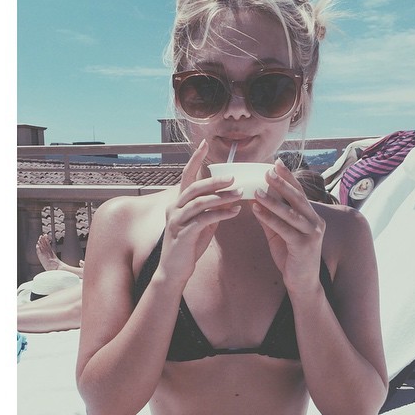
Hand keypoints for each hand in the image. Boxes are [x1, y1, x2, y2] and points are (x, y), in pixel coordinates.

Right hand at [160, 139, 242, 282]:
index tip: (204, 143)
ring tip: (240, 194)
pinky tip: (235, 212)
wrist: (174, 271)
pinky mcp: (183, 235)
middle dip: (215, 181)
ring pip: (199, 202)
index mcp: (178, 202)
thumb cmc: (189, 246)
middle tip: (234, 177)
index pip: (186, 175)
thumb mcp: (201, 223)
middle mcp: (174, 208)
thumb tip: (228, 196)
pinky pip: (203, 220)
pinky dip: (221, 214)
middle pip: (195, 187)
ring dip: (221, 197)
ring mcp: (176, 221)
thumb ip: (210, 208)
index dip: (195, 159)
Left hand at [252, 159, 325, 290]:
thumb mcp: (279, 234)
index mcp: (312, 217)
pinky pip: (284, 229)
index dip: (289, 177)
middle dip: (282, 183)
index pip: (299, 192)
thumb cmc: (291, 257)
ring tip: (257, 190)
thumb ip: (271, 217)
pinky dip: (269, 218)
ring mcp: (312, 234)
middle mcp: (316, 222)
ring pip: (290, 212)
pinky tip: (256, 210)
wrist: (303, 283)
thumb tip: (256, 199)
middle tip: (268, 170)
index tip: (277, 163)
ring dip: (272, 200)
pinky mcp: (303, 246)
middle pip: (297, 198)